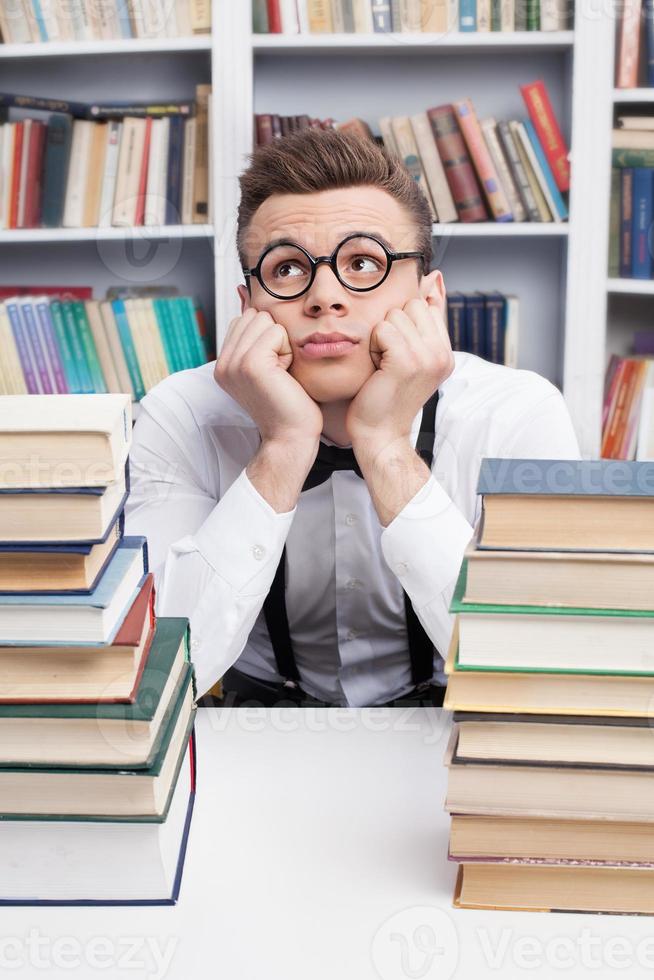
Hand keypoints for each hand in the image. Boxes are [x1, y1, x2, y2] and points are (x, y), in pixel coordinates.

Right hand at [215, 307, 322, 446]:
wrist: (291, 437)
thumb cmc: (289, 403)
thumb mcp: (268, 361)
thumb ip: (254, 330)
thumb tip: (243, 290)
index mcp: (224, 363)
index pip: (247, 318)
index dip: (269, 338)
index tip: (273, 369)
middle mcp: (223, 363)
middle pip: (255, 315)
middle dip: (275, 338)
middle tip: (279, 372)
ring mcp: (233, 364)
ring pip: (266, 321)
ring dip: (282, 344)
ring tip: (281, 374)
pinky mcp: (250, 364)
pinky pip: (276, 331)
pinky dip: (287, 350)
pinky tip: (284, 375)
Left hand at [345, 297, 453, 447]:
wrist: (380, 434)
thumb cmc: (386, 396)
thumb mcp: (410, 355)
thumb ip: (424, 320)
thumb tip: (435, 278)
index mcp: (445, 352)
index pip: (426, 305)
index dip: (405, 322)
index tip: (398, 353)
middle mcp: (442, 353)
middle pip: (410, 305)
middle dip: (392, 327)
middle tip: (389, 360)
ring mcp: (428, 357)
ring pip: (395, 315)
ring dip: (380, 338)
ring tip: (383, 365)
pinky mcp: (408, 361)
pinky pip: (383, 329)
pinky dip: (373, 347)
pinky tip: (378, 369)